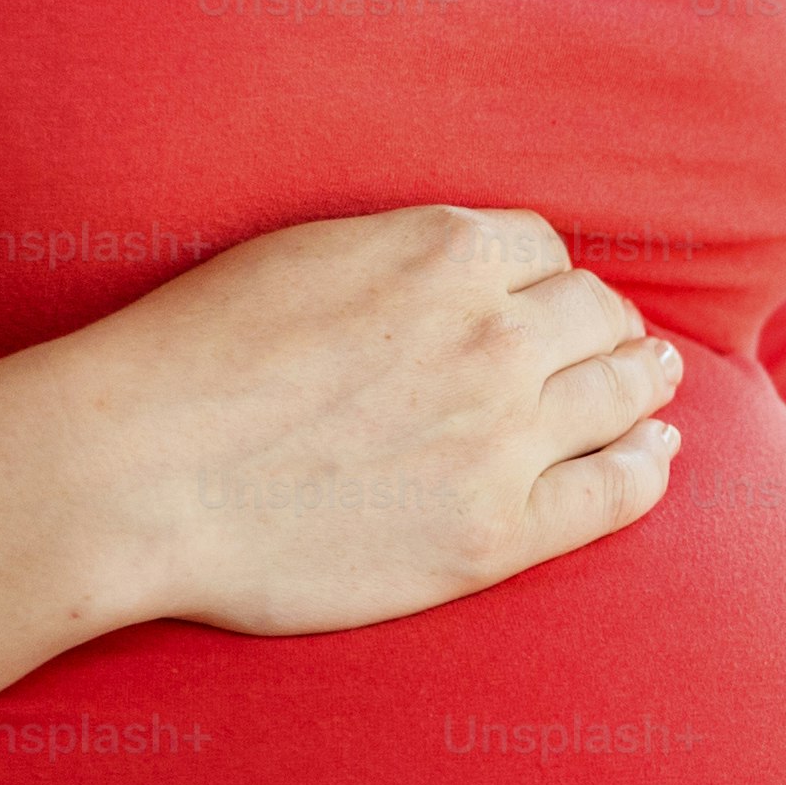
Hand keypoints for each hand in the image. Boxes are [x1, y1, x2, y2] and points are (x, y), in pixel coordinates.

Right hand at [29, 204, 683, 635]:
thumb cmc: (193, 356)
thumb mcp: (308, 252)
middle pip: (597, 316)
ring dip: (640, 383)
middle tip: (611, 342)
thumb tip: (474, 264)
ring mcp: (502, 438)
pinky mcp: (494, 533)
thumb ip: (405, 256)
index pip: (543, 251)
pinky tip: (652, 456)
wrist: (133, 473)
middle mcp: (494, 337)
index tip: (536, 301)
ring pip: (622, 393)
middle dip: (601, 325)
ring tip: (649, 386)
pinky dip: (645, 466)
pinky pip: (615, 491)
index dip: (542, 278)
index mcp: (447, 254)